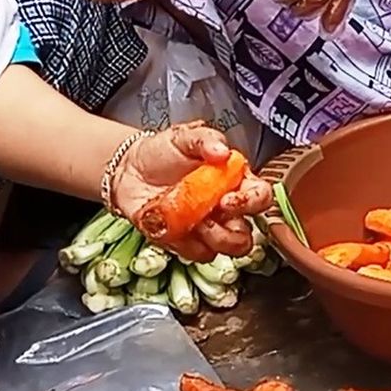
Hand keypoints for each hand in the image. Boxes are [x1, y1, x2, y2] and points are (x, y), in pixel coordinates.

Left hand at [112, 122, 272, 261]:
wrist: (128, 168)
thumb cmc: (163, 151)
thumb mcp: (184, 136)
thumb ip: (205, 139)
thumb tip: (222, 151)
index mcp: (236, 182)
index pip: (261, 197)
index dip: (251, 203)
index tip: (228, 200)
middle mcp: (227, 210)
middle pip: (247, 235)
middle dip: (230, 233)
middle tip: (208, 218)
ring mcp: (208, 229)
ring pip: (226, 249)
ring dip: (209, 239)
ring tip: (188, 220)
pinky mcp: (186, 242)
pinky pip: (195, 253)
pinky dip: (182, 243)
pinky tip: (169, 224)